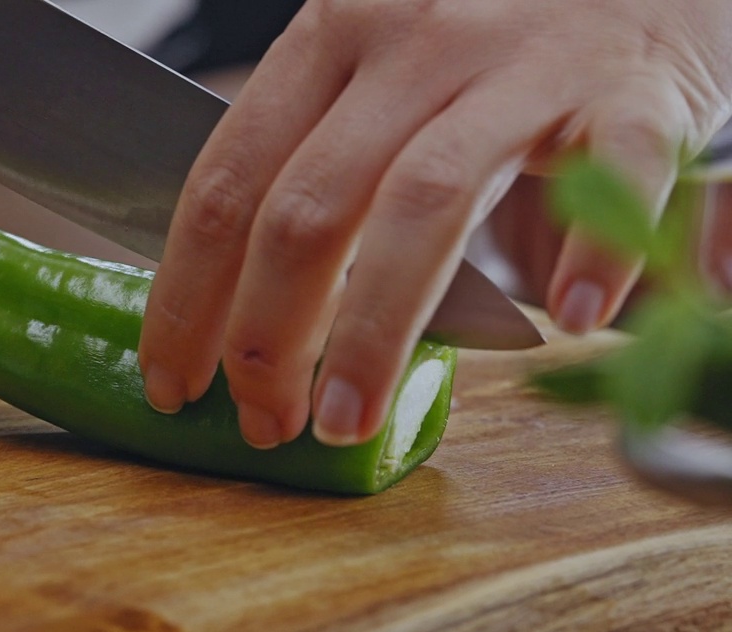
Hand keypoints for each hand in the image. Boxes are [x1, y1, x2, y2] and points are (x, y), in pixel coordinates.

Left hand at [138, 0, 731, 449]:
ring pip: (422, 206)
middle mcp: (411, 43)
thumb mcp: (375, 85)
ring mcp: (519, 62)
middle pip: (305, 209)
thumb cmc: (483, 52)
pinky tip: (568, 320)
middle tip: (262, 421)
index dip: (185, 299)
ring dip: (373, 333)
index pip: (224, 183)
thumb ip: (316, 176)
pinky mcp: (629, 88)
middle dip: (266, 339)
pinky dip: (591, 253)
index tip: (172, 382)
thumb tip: (241, 319)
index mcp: (328, 40)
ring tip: (345, 420)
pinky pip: (612, 176)